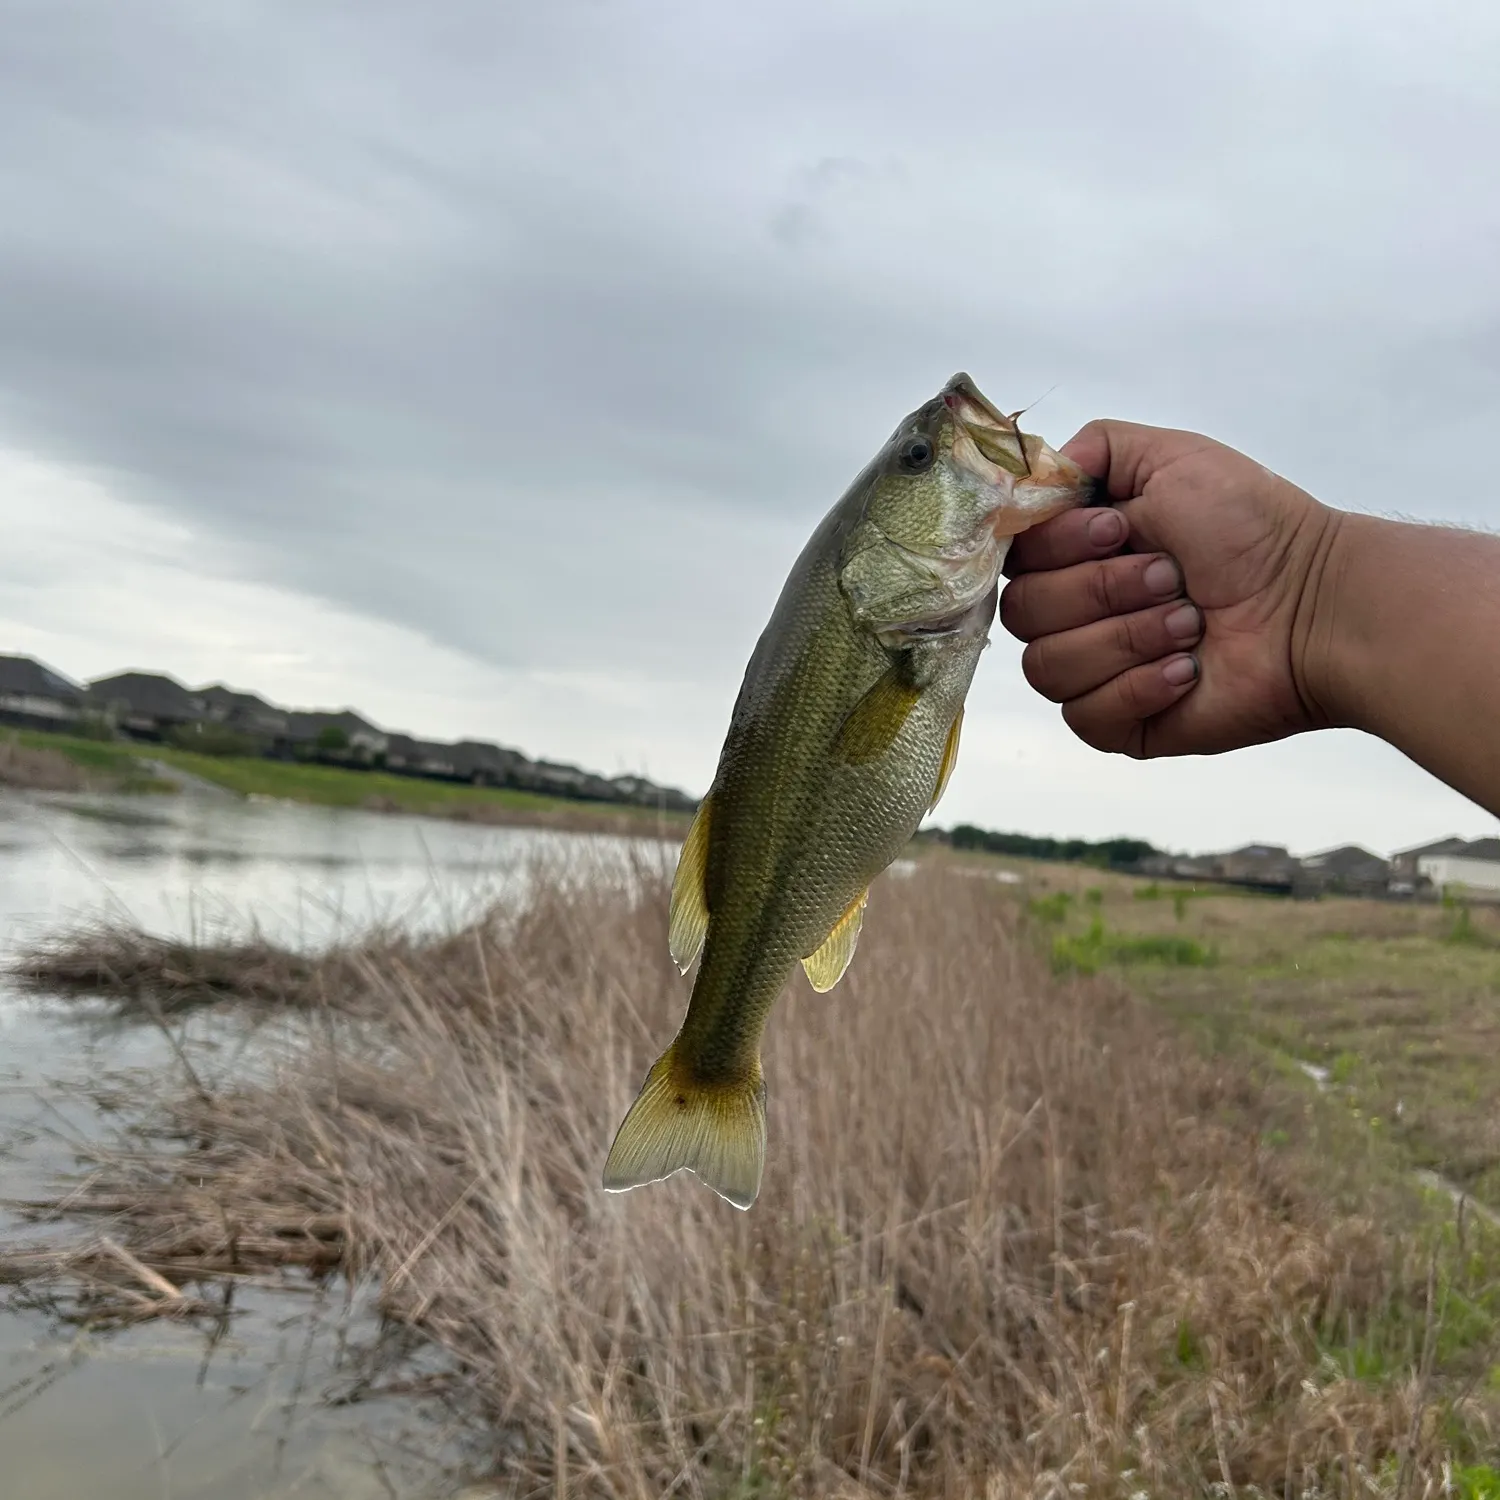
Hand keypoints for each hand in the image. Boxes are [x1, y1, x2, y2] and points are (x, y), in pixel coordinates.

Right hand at [998, 421, 1343, 758]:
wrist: (1314, 605)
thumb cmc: (1253, 529)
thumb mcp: (1172, 457)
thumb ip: (1092, 450)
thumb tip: (1033, 480)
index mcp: (1077, 554)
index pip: (1014, 559)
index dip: (1058, 546)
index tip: (1120, 530)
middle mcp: (1075, 613)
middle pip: (1023, 614)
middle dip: (1102, 591)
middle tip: (1172, 578)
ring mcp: (1093, 672)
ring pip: (1048, 667)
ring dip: (1128, 638)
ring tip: (1191, 623)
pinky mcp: (1119, 725)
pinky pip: (1085, 715)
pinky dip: (1139, 687)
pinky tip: (1188, 671)